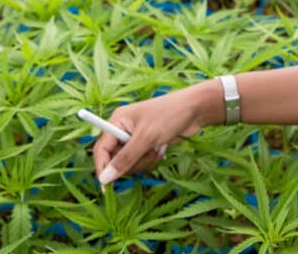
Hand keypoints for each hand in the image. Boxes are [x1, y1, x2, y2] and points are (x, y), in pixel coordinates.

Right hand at [91, 81, 216, 185]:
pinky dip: (151, 160)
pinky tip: (162, 149)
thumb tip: (104, 179)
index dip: (102, 168)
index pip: (101, 149)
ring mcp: (136, 138)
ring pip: (130, 163)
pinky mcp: (148, 144)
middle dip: (132, 162)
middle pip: (116, 159)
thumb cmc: (169, 116)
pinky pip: (142, 162)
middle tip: (147, 154)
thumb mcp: (146, 138)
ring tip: (157, 149)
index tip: (105, 188)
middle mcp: (123, 129)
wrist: (195, 110)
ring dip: (144, 161)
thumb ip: (125, 159)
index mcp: (117, 121)